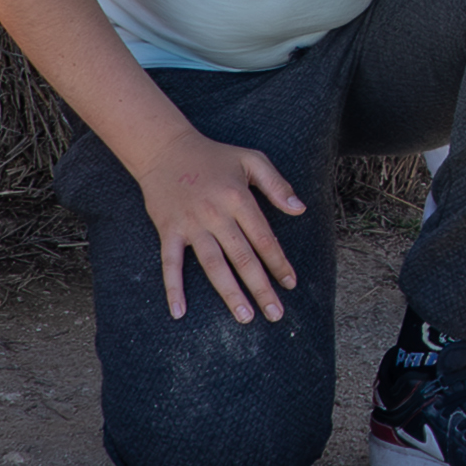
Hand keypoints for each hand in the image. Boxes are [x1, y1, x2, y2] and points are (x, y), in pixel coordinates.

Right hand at [131, 130, 311, 323]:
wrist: (165, 149)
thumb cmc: (213, 156)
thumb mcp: (251, 160)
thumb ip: (277, 184)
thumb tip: (300, 209)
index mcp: (238, 198)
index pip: (264, 238)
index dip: (279, 262)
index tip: (290, 284)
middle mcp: (216, 214)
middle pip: (243, 257)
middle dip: (261, 287)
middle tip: (276, 313)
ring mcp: (191, 224)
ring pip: (213, 265)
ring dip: (229, 292)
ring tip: (244, 316)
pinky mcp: (169, 230)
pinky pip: (171, 263)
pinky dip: (173, 287)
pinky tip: (179, 311)